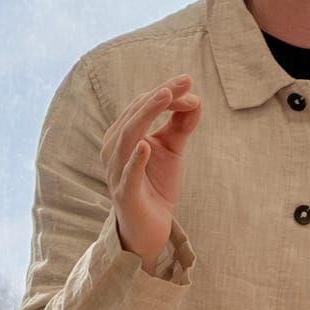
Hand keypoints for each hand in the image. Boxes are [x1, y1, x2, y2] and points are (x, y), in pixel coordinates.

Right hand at [100, 74, 202, 263]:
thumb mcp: (171, 150)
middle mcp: (114, 149)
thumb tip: (196, 100)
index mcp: (123, 135)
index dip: (166, 93)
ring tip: (165, 97)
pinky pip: (128, 174)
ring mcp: (117, 171)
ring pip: (127, 137)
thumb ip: (181, 125)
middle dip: (160, 96)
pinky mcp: (125, 194)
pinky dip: (136, 159)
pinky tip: (146, 145)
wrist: (150, 227)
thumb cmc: (156, 184)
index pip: (141, 105)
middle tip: (183, 82)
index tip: (189, 82)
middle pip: (134, 116)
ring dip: (146, 115)